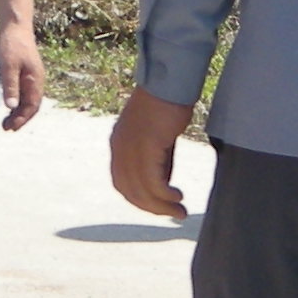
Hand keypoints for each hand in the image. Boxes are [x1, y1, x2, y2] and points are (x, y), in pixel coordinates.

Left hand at [0, 19, 44, 133]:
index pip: (32, 106)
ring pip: (28, 100)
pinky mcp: (26, 73)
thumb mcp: (8, 66)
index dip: (21, 119)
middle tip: (6, 128)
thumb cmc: (12, 44)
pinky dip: (18, 103)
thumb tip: (11, 107)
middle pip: (32, 106)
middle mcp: (36, 81)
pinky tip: (9, 105)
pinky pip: (25, 93)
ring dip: (19, 112)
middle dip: (20, 119)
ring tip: (6, 121)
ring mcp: (32, 77)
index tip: (10, 128)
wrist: (16, 26)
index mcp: (35, 80)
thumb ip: (10, 86)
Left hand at [112, 87, 195, 219]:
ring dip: (160, 206)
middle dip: (151, 208)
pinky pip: (153, 181)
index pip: (122, 183)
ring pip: (142, 190)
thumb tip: (164, 184)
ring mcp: (131, 148)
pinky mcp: (147, 146)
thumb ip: (156, 160)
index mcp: (119, 145)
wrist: (169, 82)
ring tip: (179, 212)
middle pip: (130, 191)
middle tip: (172, 215)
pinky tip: (177, 197)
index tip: (158, 207)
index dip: (139, 199)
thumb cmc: (167, 104)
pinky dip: (164, 195)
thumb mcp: (156, 138)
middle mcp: (119, 148)